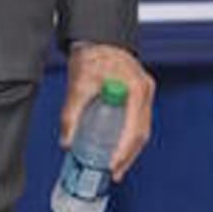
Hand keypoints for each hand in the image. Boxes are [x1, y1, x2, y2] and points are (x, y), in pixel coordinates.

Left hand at [59, 42, 154, 181]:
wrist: (96, 39)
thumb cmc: (91, 56)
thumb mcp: (78, 85)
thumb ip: (71, 114)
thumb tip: (67, 142)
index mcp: (136, 88)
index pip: (134, 128)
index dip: (124, 150)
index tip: (111, 164)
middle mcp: (145, 91)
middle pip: (141, 133)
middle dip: (127, 156)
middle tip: (113, 172)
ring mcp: (144, 93)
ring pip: (141, 129)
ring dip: (128, 149)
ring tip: (114, 167)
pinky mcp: (138, 95)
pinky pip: (137, 121)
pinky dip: (127, 137)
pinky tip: (117, 148)